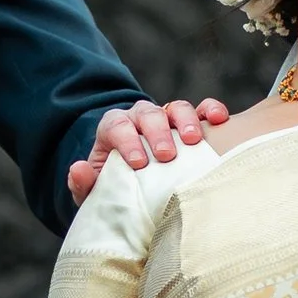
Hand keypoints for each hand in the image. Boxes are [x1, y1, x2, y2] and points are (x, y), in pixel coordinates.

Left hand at [67, 97, 229, 203]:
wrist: (134, 181)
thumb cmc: (114, 187)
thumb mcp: (95, 190)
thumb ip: (83, 183)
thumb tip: (78, 169)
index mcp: (113, 129)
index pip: (116, 126)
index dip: (127, 141)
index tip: (138, 163)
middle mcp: (139, 118)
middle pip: (148, 114)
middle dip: (157, 133)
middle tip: (166, 155)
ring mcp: (166, 118)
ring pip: (176, 107)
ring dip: (186, 121)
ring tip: (194, 141)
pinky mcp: (190, 123)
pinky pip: (202, 109)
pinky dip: (211, 110)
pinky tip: (220, 120)